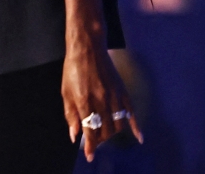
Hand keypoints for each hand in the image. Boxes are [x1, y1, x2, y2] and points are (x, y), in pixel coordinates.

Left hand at [63, 42, 140, 160]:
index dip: (90, 147)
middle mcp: (101, 101)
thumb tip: (75, 136)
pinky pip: (132, 113)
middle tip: (93, 140)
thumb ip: (71, 115)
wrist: (87, 48)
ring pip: (118, 126)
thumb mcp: (66, 92)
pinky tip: (139, 138)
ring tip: (104, 134)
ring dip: (112, 134)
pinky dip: (136, 127)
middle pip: (105, 131)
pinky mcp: (123, 91)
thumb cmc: (73, 70)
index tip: (90, 156)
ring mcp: (115, 96)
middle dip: (99, 140)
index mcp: (84, 101)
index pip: (90, 131)